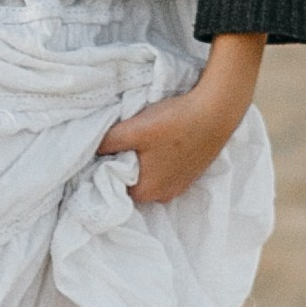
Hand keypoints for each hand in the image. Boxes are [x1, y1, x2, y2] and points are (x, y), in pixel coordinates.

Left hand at [97, 33, 265, 205]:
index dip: (104, 167)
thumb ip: (106, 143)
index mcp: (146, 192)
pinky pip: (163, 169)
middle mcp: (163, 195)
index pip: (112, 187)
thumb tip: (89, 150)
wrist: (217, 111)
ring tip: (139, 136)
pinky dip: (157, 156)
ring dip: (140, 159)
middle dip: (122, 162)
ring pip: (147, 174)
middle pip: (130, 182)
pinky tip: (159, 137)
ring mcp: (179, 185)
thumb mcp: (133, 130)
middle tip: (119, 138)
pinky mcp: (190, 171)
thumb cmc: (174, 123)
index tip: (102, 148)